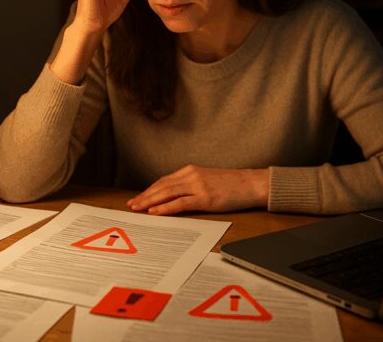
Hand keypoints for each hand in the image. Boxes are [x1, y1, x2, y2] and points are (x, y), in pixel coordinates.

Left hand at [127, 165, 269, 214]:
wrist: (252, 183)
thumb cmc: (232, 184)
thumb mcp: (207, 180)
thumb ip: (191, 185)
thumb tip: (176, 197)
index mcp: (190, 170)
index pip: (164, 181)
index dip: (149, 190)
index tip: (138, 197)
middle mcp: (191, 175)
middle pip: (161, 186)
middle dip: (144, 196)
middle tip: (131, 204)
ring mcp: (198, 186)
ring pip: (167, 193)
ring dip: (150, 201)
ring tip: (138, 208)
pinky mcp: (205, 197)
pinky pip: (180, 203)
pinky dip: (165, 207)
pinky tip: (155, 212)